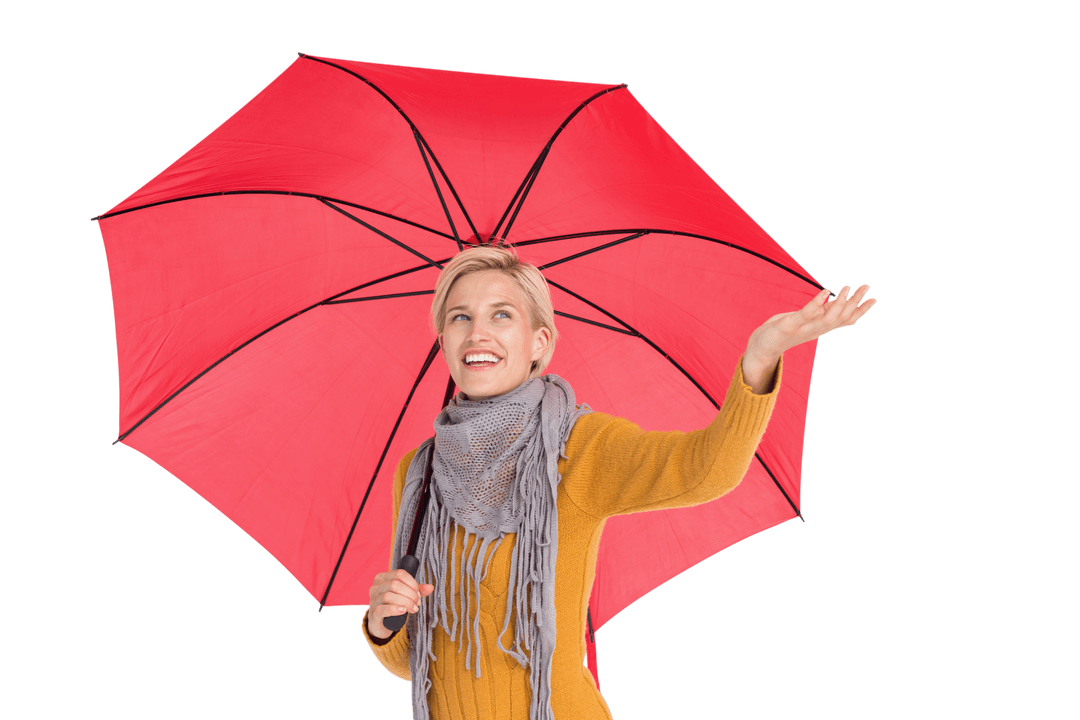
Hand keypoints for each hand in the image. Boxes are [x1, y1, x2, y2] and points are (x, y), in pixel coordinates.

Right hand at [366, 569, 434, 638]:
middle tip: (417, 603)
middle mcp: (375, 587)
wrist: (381, 623)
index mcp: (382, 578)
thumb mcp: (404, 594)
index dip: (412, 583)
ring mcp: (373, 600)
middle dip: (410, 594)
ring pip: (389, 596)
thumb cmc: (392, 604)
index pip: (400, 574)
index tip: (418, 593)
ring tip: (414, 608)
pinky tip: (403, 611)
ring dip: (406, 602)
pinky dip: (394, 609)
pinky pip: (382, 609)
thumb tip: (431, 587)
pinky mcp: (373, 613)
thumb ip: (417, 590)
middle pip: (395, 584)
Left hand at [748, 284, 876, 361]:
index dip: (860, 311)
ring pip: (828, 319)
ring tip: (847, 287)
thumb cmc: (785, 330)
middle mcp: (816, 330)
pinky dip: (817, 303)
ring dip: (840, 303)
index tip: (874, 299)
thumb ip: (822, 311)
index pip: (845, 320)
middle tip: (866, 287)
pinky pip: (806, 314)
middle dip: (855, 303)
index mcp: (821, 328)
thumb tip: (839, 299)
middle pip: (840, 318)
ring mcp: (803, 329)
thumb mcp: (807, 319)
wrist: (763, 347)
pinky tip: (825, 291)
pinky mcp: (789, 326)